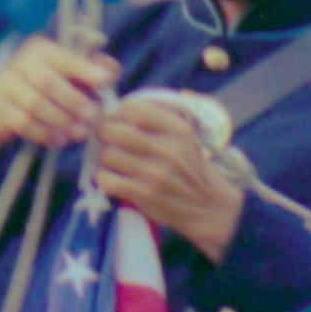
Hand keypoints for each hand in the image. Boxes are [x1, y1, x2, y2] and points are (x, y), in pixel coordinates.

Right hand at [0, 37, 115, 176]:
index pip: (63, 57)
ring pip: (34, 104)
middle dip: (73, 101)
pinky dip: (42, 133)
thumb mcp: (59, 77)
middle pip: (48, 82)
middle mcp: (21, 64)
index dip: (84, 68)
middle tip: (92, 117)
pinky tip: (57, 141)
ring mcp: (4, 87)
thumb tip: (112, 71)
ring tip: (78, 133)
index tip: (104, 80)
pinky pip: (20, 123)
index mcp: (41, 51)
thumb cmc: (34, 91)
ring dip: (60, 120)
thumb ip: (85, 73)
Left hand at [92, 92, 246, 260]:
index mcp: (178, 129)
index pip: (135, 109)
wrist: (207, 205)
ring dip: (104, 157)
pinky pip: (107, 180)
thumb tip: (108, 105)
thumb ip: (153, 117)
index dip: (117, 111)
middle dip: (103, 132)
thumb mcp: (182, 135)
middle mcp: (168, 149)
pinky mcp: (144, 194)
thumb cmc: (188, 166)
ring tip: (113, 160)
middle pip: (114, 130)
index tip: (116, 117)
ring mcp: (155, 173)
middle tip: (106, 137)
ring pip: (107, 155)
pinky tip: (113, 177)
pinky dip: (104, 178)